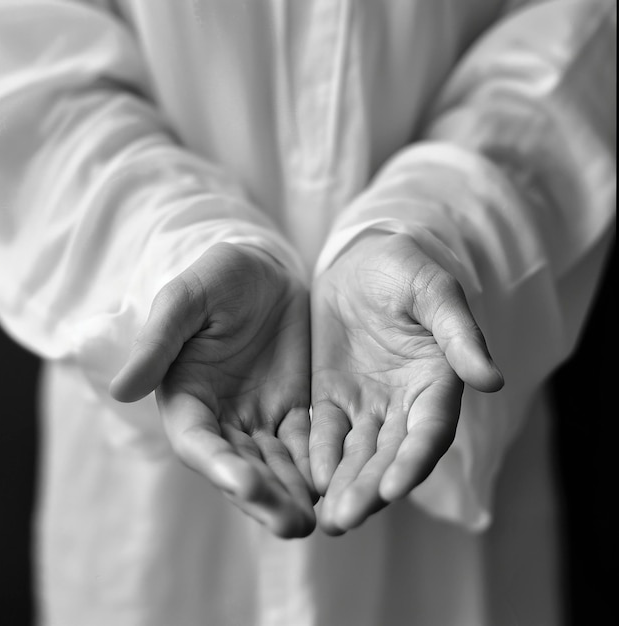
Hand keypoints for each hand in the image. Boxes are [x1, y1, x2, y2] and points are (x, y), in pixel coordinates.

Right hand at [110, 243, 315, 537]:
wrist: (262, 270)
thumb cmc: (216, 278)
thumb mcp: (185, 299)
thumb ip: (158, 341)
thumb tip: (120, 389)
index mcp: (187, 396)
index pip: (198, 442)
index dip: (219, 466)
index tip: (246, 485)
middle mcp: (222, 417)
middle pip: (240, 466)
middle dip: (265, 497)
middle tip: (293, 523)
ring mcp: (260, 416)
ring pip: (276, 464)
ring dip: (295, 493)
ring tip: (320, 517)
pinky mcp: (295, 409)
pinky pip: (307, 442)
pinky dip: (320, 465)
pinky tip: (340, 483)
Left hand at [310, 233, 503, 534]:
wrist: (360, 259)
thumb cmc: (405, 269)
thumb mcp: (433, 292)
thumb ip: (458, 334)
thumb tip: (492, 380)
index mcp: (436, 381)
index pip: (429, 431)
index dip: (414, 460)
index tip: (395, 489)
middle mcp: (404, 402)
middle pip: (390, 455)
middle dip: (371, 487)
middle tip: (347, 518)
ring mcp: (367, 402)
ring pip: (358, 453)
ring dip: (345, 485)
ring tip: (328, 518)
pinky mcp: (333, 396)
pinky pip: (326, 431)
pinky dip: (319, 455)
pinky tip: (309, 478)